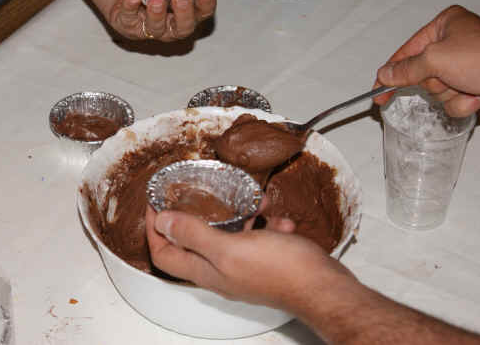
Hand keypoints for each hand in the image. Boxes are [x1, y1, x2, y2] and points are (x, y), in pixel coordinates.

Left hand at [109, 0, 216, 40]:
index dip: (206, 0)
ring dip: (157, 15)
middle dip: (184, 12)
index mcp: (189, 13)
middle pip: (184, 27)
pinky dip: (130, 7)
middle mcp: (172, 26)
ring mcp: (150, 28)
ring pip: (156, 28)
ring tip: (156, 0)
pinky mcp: (128, 26)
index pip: (203, 11)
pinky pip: (128, 19)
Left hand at [145, 204, 351, 310]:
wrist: (325, 287)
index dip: (154, 229)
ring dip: (239, 213)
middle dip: (198, 214)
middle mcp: (222, 271)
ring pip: (231, 233)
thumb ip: (194, 235)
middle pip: (195, 242)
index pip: (164, 254)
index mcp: (206, 270)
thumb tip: (162, 222)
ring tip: (252, 200)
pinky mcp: (268, 259)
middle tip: (201, 192)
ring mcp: (245, 266)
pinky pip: (260, 236)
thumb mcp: (229, 247)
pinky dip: (266, 223)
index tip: (157, 203)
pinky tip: (276, 217)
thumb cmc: (280, 271)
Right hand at [374, 5, 479, 116]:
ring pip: (437, 92)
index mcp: (444, 26)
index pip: (406, 52)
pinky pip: (453, 102)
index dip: (390, 73)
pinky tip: (479, 95)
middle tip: (446, 80)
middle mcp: (453, 44)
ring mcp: (465, 68)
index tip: (377, 91)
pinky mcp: (475, 87)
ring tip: (468, 86)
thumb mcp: (436, 58)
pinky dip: (463, 103)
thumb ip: (406, 69)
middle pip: (421, 75)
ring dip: (450, 94)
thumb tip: (385, 74)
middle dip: (434, 83)